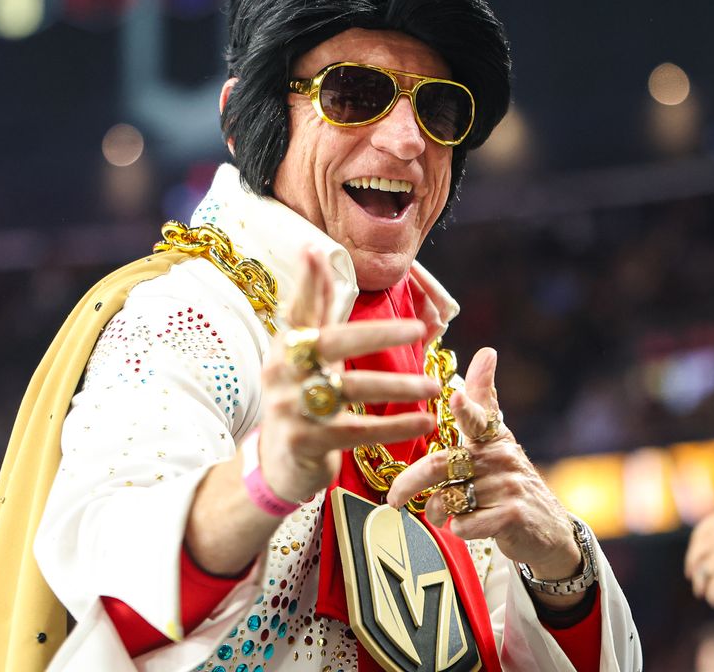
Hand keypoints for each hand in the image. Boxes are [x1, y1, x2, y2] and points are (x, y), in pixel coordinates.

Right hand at [255, 248, 438, 503]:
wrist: (279, 462)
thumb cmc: (300, 397)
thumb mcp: (305, 355)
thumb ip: (316, 309)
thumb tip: (315, 253)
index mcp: (286, 347)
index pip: (299, 309)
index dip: (307, 283)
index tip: (315, 251)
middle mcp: (283, 372)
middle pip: (330, 344)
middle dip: (376, 335)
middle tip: (417, 329)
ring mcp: (292, 407)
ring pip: (350, 389)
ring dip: (397, 387)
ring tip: (433, 386)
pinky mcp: (307, 440)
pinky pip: (358, 430)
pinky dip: (394, 426)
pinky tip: (424, 422)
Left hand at [386, 348, 584, 606]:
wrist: (548, 531)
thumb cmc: (509, 482)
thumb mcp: (499, 441)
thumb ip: (483, 402)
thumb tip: (486, 351)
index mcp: (492, 436)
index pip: (478, 417)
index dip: (465, 408)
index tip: (455, 397)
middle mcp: (501, 457)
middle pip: (442, 464)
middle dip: (410, 482)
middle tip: (394, 499)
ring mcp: (508, 486)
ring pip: (449, 498)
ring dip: (437, 511)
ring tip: (440, 514)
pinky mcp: (512, 515)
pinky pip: (466, 523)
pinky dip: (457, 528)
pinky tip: (462, 527)